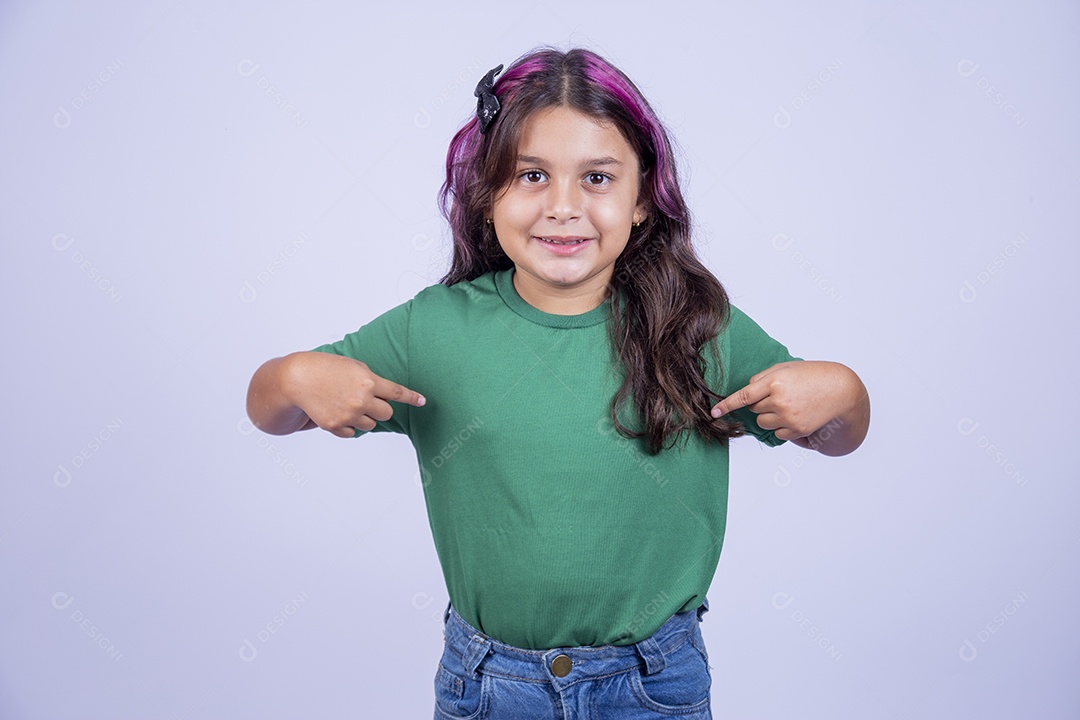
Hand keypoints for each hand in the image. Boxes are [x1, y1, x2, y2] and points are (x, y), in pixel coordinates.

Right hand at [286, 352, 424, 437]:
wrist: (298, 379)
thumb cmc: (326, 368)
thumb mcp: (353, 366)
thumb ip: (370, 379)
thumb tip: (384, 395)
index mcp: (368, 381)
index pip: (397, 392)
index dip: (412, 397)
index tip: (422, 401)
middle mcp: (362, 400)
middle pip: (387, 413)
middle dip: (381, 408)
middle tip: (367, 400)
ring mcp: (349, 414)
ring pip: (371, 424)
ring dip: (365, 417)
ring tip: (348, 404)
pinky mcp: (336, 426)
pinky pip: (353, 432)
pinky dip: (349, 425)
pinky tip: (337, 412)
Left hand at [710, 361, 861, 443]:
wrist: (841, 390)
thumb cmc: (812, 375)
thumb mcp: (786, 368)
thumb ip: (763, 377)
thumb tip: (746, 391)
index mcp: (775, 381)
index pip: (744, 395)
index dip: (726, 404)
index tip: (714, 412)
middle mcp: (779, 400)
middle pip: (753, 409)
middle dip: (760, 403)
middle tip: (779, 395)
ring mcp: (788, 417)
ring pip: (763, 422)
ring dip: (769, 416)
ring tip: (789, 404)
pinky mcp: (797, 430)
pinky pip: (777, 433)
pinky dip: (782, 426)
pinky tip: (796, 415)